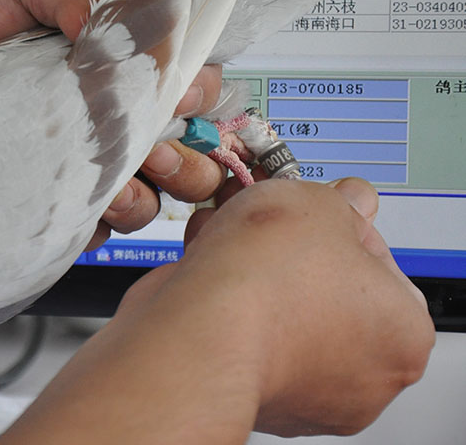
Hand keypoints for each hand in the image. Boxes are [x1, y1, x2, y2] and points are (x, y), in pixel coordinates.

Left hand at [0, 0, 225, 247]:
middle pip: (184, 149)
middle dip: (185, 157)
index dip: (192, 92)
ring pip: (150, 196)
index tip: (174, 97)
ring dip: (147, 195)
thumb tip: (139, 25)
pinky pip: (95, 230)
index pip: (185, 81)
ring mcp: (81, 164)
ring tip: (112, 184)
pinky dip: (98, 226)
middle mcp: (106, 116)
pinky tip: (76, 210)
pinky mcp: (51, 203)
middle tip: (150, 151)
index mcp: (115, 61)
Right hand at [0, 178, 433, 443]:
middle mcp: (352, 371)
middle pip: (322, 286)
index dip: (335, 222)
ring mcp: (292, 385)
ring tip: (224, 225)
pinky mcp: (234, 381)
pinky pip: (233, 322)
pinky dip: (219, 287)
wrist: (190, 331)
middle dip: (288, 242)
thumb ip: (338, 200)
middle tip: (262, 207)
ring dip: (248, 260)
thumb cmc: (263, 284)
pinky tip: (201, 255)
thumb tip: (348, 200)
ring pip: (273, 303)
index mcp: (395, 332)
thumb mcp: (315, 207)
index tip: (307, 203)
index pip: (378, 264)